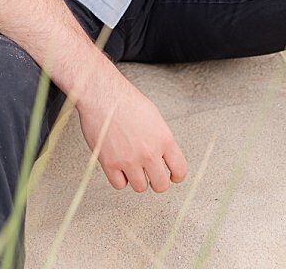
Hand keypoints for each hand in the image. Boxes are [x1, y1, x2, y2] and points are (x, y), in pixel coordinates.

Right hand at [75, 70, 186, 192]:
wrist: (105, 97)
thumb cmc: (128, 102)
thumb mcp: (155, 118)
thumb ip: (161, 139)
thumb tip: (163, 156)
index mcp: (164, 139)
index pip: (180, 169)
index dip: (177, 176)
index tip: (174, 177)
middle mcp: (149, 153)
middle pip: (161, 185)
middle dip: (158, 183)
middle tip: (153, 177)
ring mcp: (129, 160)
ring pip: (140, 187)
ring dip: (138, 180)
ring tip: (134, 169)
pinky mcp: (110, 164)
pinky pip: (119, 185)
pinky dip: (120, 179)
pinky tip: (120, 168)